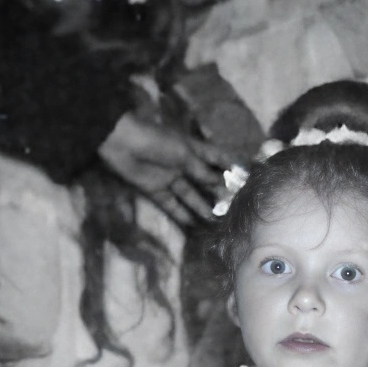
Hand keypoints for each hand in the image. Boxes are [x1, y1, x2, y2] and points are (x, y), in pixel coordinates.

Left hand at [98, 111, 231, 226]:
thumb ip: (201, 171)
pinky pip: (172, 205)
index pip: (217, 157)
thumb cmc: (156, 141)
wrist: (122, 142)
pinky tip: (194, 225)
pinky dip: (181, 214)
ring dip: (202, 207)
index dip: (230, 167)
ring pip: (190, 195)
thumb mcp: (184, 154)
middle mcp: (184, 164)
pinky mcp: (155, 190)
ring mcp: (170, 178)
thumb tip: (219, 184)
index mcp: (193, 149)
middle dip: (218, 193)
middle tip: (232, 209)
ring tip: (216, 221)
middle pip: (205, 181)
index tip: (245, 179)